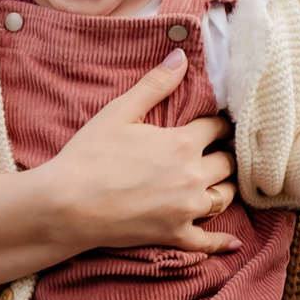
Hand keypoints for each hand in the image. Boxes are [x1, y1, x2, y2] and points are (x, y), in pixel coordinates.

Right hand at [0, 50, 236, 285]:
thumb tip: (181, 56)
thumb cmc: (88, 156)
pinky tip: (233, 243)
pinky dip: (221, 243)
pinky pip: (207, 241)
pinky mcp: (174, 235)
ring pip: (223, 197)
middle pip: (227, 162)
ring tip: (219, 181)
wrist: (66, 205)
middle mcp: (193, 176)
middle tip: (218, 150)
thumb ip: (155, 84)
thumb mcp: (119, 112)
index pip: (217, 127)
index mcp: (182, 143)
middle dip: (224, 153)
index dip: (218, 122)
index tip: (216, 121)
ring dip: (224, 187)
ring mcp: (186, 210)